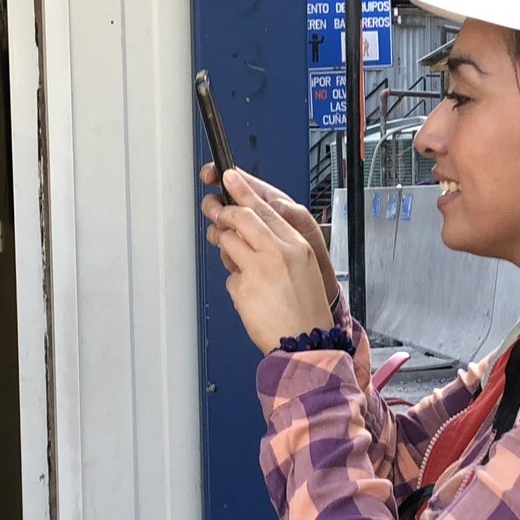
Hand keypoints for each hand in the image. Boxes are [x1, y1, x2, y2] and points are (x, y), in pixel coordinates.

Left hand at [203, 168, 336, 352]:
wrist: (307, 342)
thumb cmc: (306, 308)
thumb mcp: (303, 268)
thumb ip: (280, 246)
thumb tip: (253, 230)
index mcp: (295, 245)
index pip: (265, 209)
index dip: (243, 190)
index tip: (228, 177)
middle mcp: (277, 252)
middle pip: (241, 218)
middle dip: (222, 211)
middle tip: (212, 210)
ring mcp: (258, 269)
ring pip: (228, 242)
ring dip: (223, 245)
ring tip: (229, 254)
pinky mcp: (243, 288)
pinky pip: (230, 276)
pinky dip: (235, 283)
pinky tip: (249, 294)